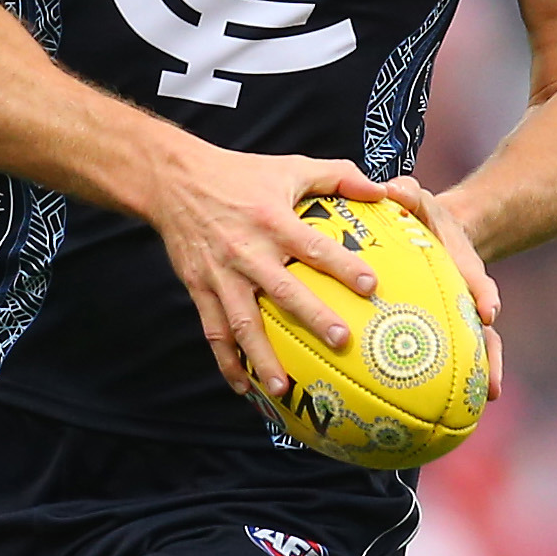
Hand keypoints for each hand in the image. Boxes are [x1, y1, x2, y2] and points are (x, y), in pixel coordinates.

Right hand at [142, 137, 387, 403]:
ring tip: (282, 388)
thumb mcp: (290, 167)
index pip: (313, 246)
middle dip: (313, 317)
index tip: (370, 286)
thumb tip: (382, 189)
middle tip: (341, 342)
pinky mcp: (200, 288)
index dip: (342, 266)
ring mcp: (221, 275)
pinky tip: (243, 389)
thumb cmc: (241, 173)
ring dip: (262, 357)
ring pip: (243, 323)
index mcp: (273, 221)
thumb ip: (338, 176)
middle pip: (283, 291)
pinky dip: (227, 362)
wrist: (174, 181)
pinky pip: (214, 331)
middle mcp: (247, 252)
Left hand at [377, 173, 507, 394]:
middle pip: (484, 326)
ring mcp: (464, 314)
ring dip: (483, 371)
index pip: (476, 279)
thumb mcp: (417, 199)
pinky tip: (448, 407)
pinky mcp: (451, 330)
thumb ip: (407, 195)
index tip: (489, 311)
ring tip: (488, 399)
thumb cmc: (421, 217)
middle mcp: (470, 294)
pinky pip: (454, 356)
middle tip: (491, 380)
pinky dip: (455, 380)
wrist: (441, 232)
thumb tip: (390, 189)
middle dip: (489, 351)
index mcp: (462, 263)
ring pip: (478, 346)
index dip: (483, 294)